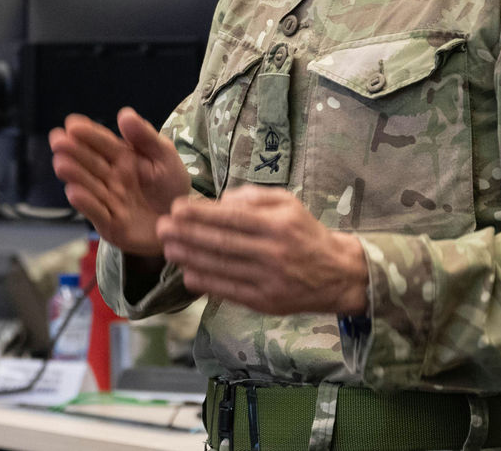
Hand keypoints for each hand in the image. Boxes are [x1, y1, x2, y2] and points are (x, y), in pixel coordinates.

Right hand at [49, 107, 190, 256]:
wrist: (182, 223)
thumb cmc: (170, 186)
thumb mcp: (165, 157)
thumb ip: (146, 138)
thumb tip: (124, 113)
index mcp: (122, 158)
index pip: (103, 143)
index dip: (88, 133)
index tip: (72, 123)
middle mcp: (110, 178)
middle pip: (90, 163)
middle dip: (73, 152)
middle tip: (57, 140)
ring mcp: (108, 201)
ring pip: (90, 186)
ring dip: (75, 175)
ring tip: (60, 163)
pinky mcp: (110, 225)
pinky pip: (98, 213)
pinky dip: (86, 204)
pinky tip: (73, 192)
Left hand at [156, 184, 367, 314]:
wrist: (339, 274)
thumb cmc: (306, 233)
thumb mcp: (289, 204)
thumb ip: (254, 197)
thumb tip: (222, 200)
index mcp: (278, 225)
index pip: (232, 218)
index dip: (201, 214)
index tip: (176, 208)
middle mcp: (273, 252)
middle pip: (222, 243)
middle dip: (187, 235)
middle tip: (161, 227)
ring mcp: (269, 280)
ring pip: (222, 268)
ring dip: (190, 258)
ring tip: (167, 249)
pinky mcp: (266, 303)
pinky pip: (230, 292)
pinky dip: (207, 284)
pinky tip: (187, 274)